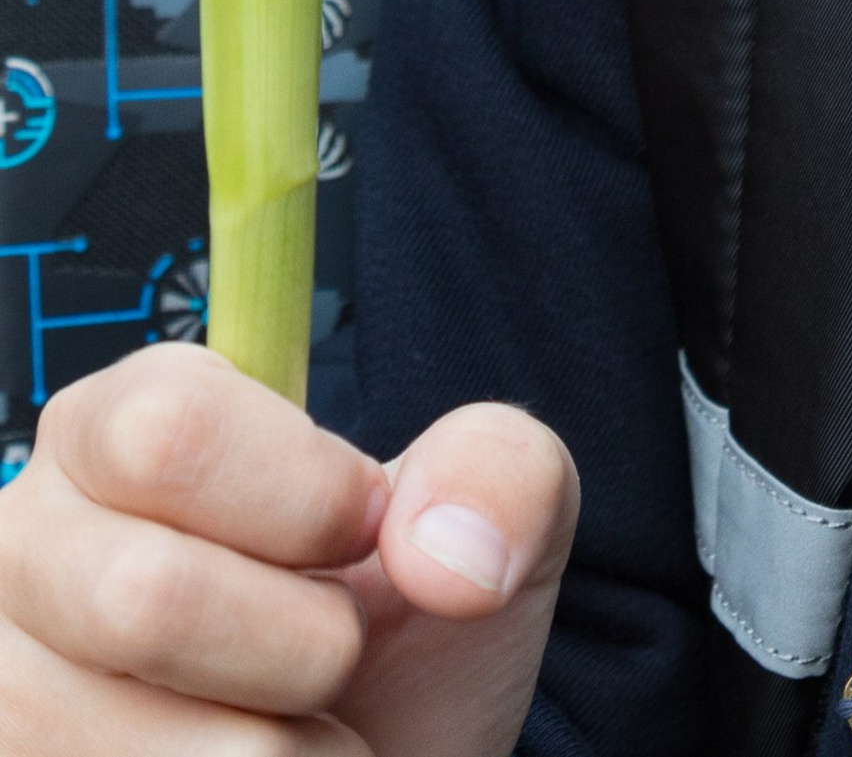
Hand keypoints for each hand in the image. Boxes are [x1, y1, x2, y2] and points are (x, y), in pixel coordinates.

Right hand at [0, 347, 575, 752]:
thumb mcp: (480, 519)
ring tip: (294, 727)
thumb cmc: (400, 635)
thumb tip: (448, 551)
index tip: (363, 531)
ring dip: (289, 755)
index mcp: (116, 429)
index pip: (170, 429)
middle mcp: (26, 551)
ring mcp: (8, 695)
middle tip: (333, 651)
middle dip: (304, 643)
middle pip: (146, 597)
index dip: (306, 496)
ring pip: (168, 748)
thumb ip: (499, 472)